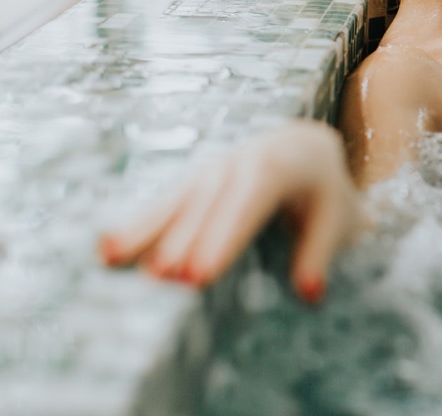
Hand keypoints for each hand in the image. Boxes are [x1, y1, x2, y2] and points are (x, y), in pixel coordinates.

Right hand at [98, 120, 370, 303]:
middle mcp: (239, 162)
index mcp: (279, 166)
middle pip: (206, 204)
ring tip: (111, 258)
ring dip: (145, 228)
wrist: (304, 146)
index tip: (200, 276)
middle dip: (181, 241)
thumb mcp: (335, 217)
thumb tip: (311, 295)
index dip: (222, 238)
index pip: (249, 204)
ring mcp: (211, 168)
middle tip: (158, 281)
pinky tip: (106, 248)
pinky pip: (165, 202)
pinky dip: (138, 223)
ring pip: (176, 199)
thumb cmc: (322, 191)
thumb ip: (319, 254)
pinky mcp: (193, 179)